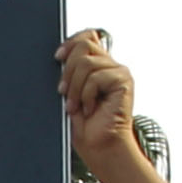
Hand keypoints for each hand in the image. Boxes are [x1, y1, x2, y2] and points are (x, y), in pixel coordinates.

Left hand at [61, 29, 161, 182]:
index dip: (71, 42)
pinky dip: (86, 95)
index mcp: (98, 65)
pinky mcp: (124, 81)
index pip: (87, 36)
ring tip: (75, 106)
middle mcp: (110, 65)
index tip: (57, 58)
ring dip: (75, 87)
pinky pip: (96, 77)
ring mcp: (119, 72)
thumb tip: (59, 54)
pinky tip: (90, 109)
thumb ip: (70, 71)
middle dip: (68, 70)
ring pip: (86, 62)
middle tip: (63, 92)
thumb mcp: (70, 93)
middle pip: (84, 45)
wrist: (98, 146)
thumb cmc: (83, 125)